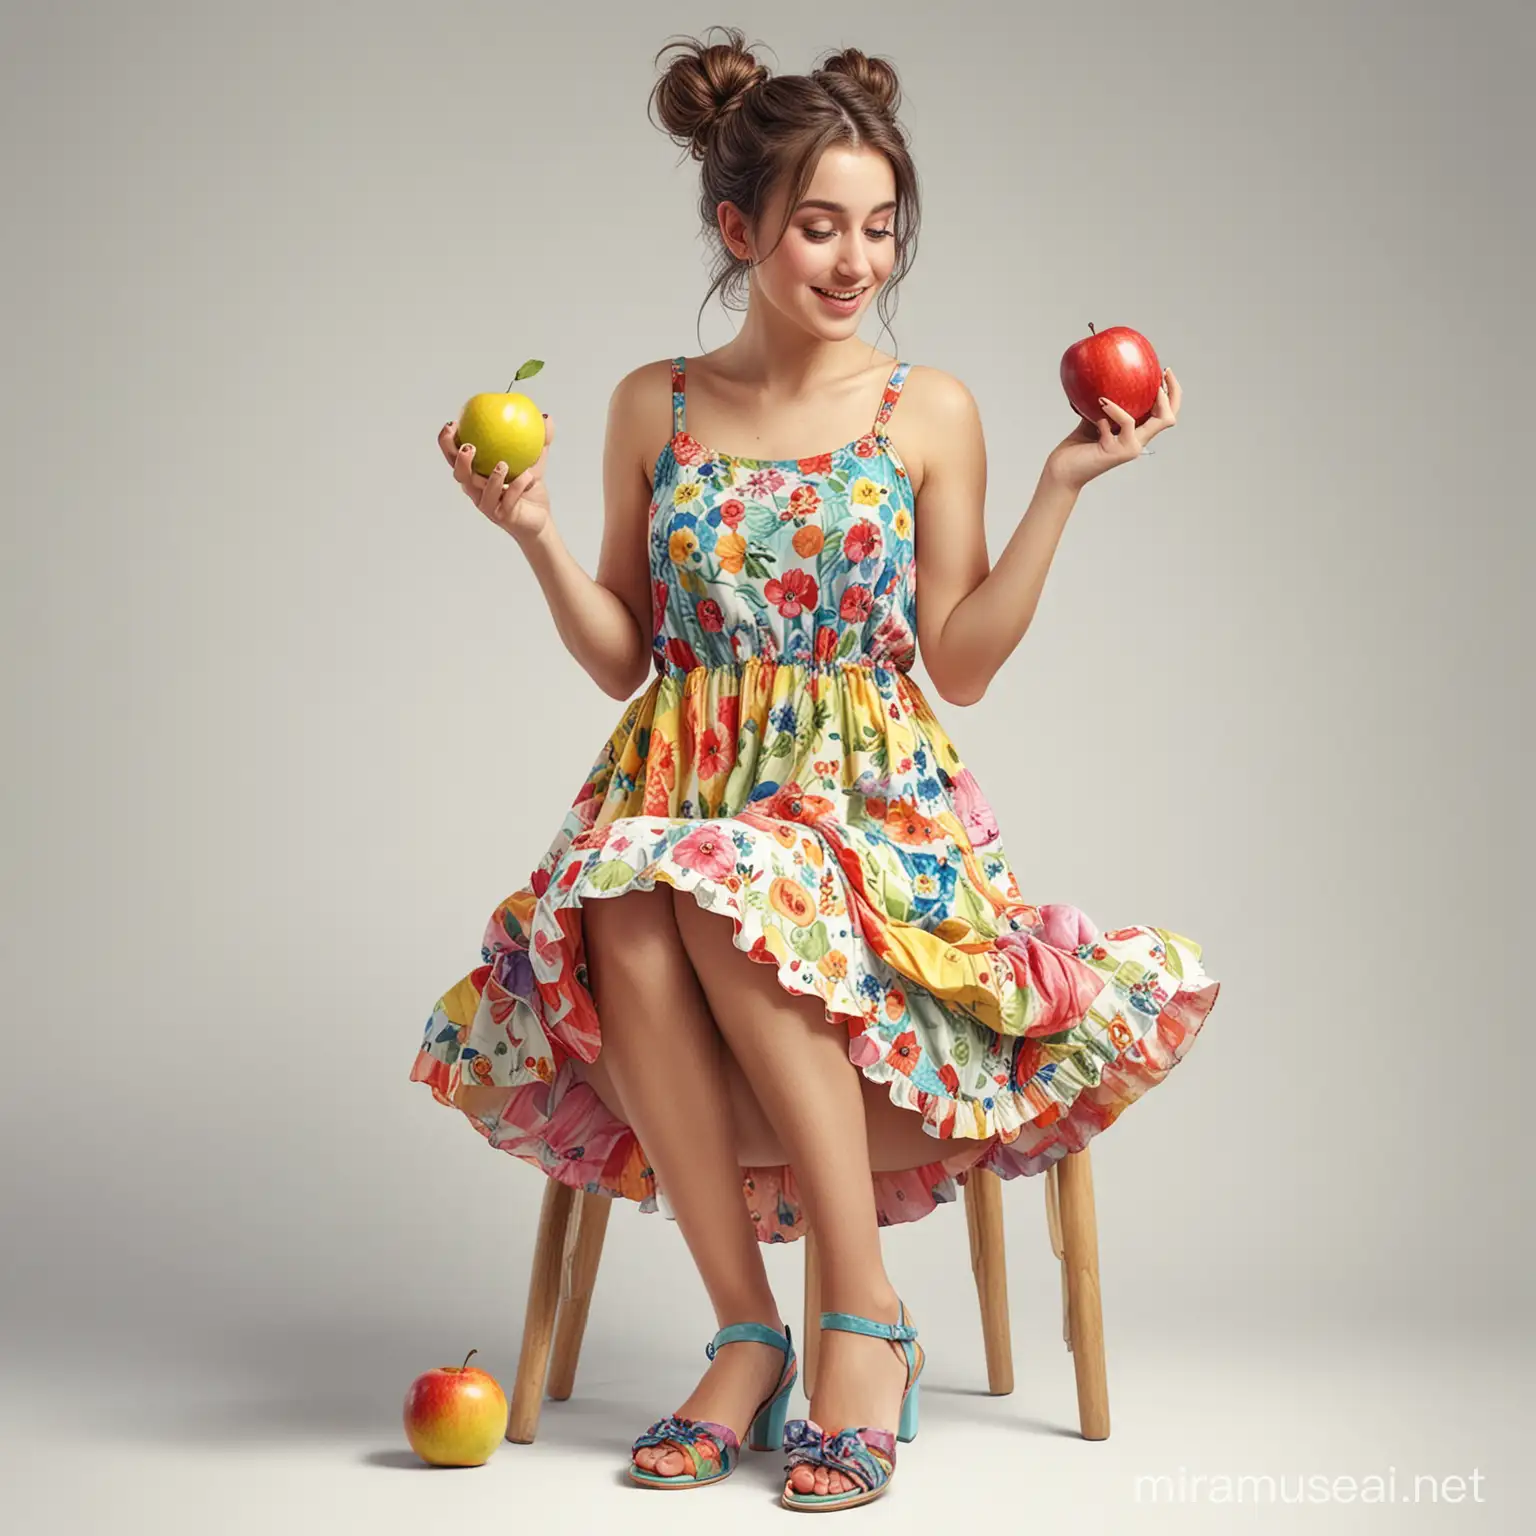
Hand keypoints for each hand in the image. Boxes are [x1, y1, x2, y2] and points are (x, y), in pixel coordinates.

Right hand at [438, 413, 555, 540]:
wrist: (539, 519)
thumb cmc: (528, 490)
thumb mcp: (535, 461)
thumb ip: (539, 440)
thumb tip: (545, 417)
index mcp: (477, 474)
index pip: (455, 457)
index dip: (447, 443)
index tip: (452, 425)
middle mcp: (477, 490)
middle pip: (459, 475)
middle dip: (459, 460)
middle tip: (469, 446)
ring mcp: (487, 504)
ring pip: (480, 491)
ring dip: (491, 477)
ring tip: (502, 464)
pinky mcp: (501, 516)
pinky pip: (507, 500)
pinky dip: (516, 488)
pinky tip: (526, 477)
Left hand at [1044, 367, 1179, 492]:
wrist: (1062, 472)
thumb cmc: (1076, 448)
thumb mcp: (1094, 419)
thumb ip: (1104, 405)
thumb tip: (1104, 377)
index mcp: (1134, 435)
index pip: (1163, 415)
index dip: (1171, 394)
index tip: (1164, 372)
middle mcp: (1137, 443)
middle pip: (1169, 418)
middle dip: (1172, 392)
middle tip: (1163, 373)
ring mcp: (1130, 448)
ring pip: (1158, 420)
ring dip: (1147, 397)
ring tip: (1128, 385)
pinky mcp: (1119, 451)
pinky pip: (1126, 422)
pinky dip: (1116, 409)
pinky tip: (1100, 403)